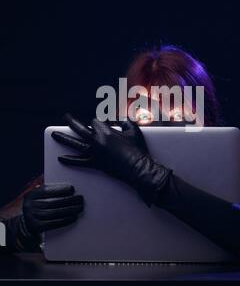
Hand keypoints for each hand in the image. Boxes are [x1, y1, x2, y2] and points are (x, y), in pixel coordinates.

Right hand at [3, 183, 83, 251]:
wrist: (27, 221)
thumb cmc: (39, 205)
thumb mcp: (41, 196)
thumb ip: (52, 191)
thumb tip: (70, 190)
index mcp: (32, 194)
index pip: (47, 190)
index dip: (60, 189)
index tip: (72, 189)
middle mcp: (31, 205)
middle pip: (52, 202)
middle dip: (68, 200)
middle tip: (80, 199)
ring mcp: (33, 217)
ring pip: (54, 213)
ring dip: (69, 210)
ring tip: (79, 208)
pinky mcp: (37, 227)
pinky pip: (53, 223)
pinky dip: (65, 220)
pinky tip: (73, 217)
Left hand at [51, 114, 171, 205]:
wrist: (137, 168)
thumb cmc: (137, 149)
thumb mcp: (134, 132)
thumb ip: (127, 123)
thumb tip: (123, 121)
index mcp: (106, 131)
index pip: (95, 122)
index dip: (96, 122)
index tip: (98, 123)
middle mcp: (97, 141)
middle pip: (80, 129)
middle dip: (71, 121)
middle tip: (65, 117)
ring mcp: (95, 153)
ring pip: (75, 144)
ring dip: (63, 138)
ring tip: (54, 135)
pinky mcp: (96, 164)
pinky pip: (79, 162)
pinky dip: (70, 160)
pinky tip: (61, 158)